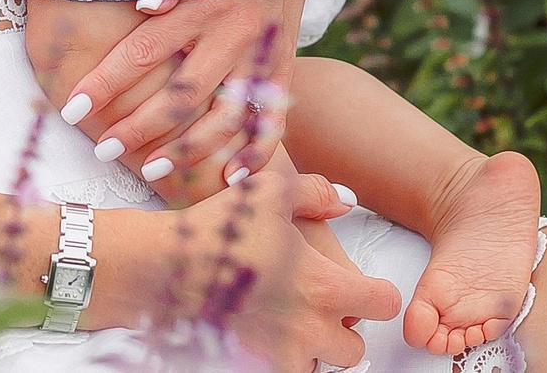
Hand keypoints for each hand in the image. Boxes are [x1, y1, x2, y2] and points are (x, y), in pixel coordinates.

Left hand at [62, 0, 286, 189]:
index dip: (106, 82)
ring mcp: (261, 59)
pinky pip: (272, 123)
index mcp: (200, 7)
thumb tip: (141, 4)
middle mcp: (232, 35)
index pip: (144, 51)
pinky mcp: (283, 75)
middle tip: (104, 150)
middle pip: (183, 94)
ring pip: (226, 117)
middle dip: (140, 127)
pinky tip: (228, 179)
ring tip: (150, 168)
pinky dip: (254, 155)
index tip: (74, 109)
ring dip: (188, 150)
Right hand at [165, 172, 398, 370]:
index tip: (362, 288)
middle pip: (354, 348)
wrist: (161, 268)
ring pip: (318, 366)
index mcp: (324, 286)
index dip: (376, 293)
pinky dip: (279, 360)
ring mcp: (283, 355)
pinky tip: (262, 335)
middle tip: (315, 306)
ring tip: (285, 321)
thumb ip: (316, 191)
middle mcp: (310, 329)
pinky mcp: (255, 368)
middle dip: (341, 329)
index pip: (384, 304)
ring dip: (310, 349)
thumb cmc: (216, 229)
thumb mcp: (269, 191)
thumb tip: (346, 200)